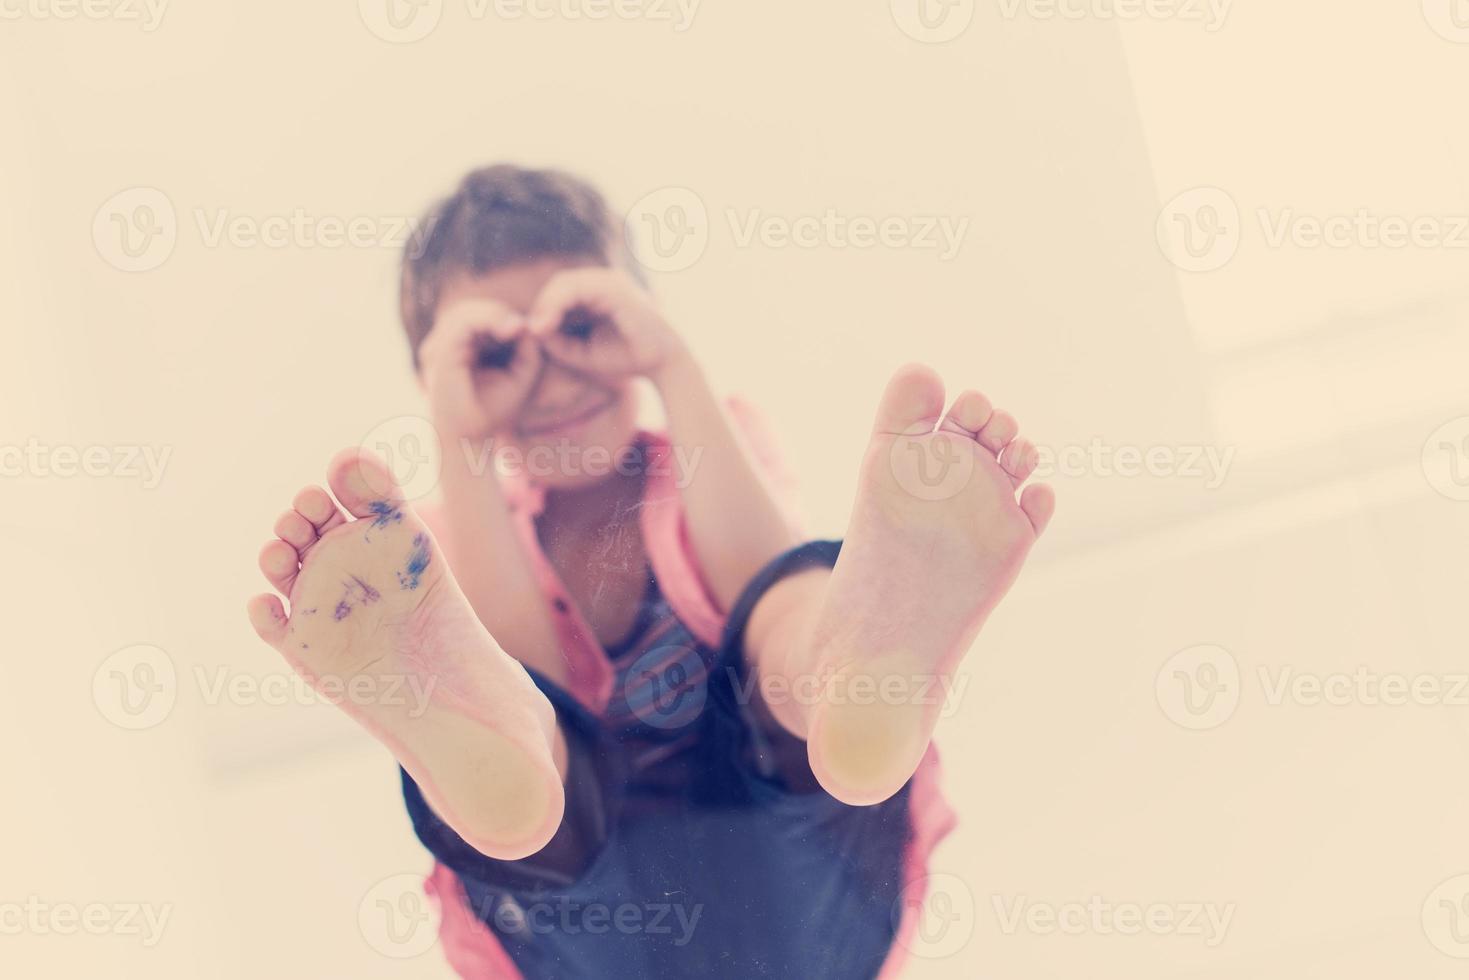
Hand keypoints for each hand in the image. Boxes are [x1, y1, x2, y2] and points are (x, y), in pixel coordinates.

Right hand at [419, 297, 543, 440]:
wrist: (472, 438)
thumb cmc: (495, 410)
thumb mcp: (521, 375)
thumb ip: (528, 349)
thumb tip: (527, 322)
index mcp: (463, 348)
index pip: (479, 317)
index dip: (503, 315)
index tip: (530, 325)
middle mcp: (447, 345)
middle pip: (471, 310)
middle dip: (499, 312)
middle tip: (524, 323)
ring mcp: (440, 347)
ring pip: (464, 312)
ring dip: (494, 313)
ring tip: (517, 326)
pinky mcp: (441, 352)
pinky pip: (461, 323)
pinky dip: (486, 320)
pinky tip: (508, 329)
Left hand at [527, 268, 687, 383]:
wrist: (662, 363)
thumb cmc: (624, 358)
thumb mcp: (580, 353)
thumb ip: (555, 342)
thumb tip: (531, 328)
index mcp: (597, 293)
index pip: (561, 291)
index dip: (542, 309)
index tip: (530, 334)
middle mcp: (604, 281)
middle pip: (561, 283)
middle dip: (542, 306)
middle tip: (531, 332)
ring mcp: (611, 281)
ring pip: (566, 282)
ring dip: (547, 305)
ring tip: (538, 329)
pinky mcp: (615, 288)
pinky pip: (579, 287)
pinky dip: (558, 303)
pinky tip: (548, 324)